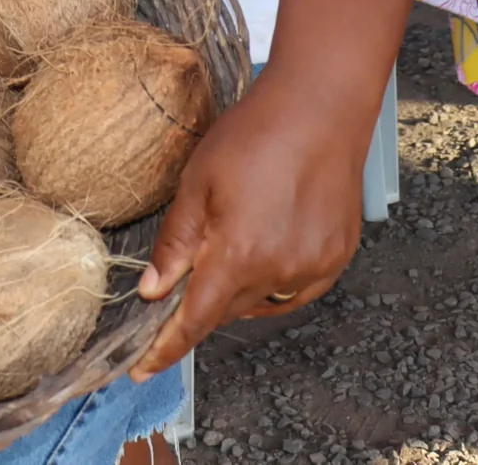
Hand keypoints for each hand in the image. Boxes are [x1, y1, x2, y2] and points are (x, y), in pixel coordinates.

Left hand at [130, 75, 367, 377]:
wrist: (320, 106)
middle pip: (225, 310)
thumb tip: (153, 290)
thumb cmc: (255, 134)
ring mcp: (313, 268)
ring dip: (237, 288)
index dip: (165, 349)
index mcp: (239, 255)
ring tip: (235, 237)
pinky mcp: (336, 257)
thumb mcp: (197, 182)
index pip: (194, 321)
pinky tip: (267, 246)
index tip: (141, 370)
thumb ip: (175, 244)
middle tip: (185, 273)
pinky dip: (273, 281)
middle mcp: (280, 272)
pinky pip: (294, 289)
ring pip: (260, 301)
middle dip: (200, 302)